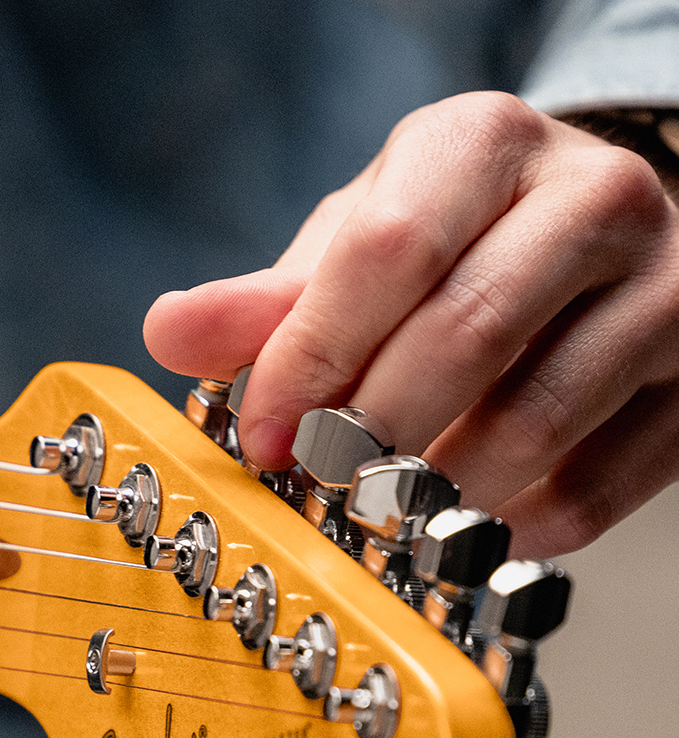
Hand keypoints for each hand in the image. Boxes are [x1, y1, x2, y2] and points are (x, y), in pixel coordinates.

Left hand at [144, 91, 678, 557]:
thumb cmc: (450, 244)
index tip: (263, 435)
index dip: (313, 358)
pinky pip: (598, 486)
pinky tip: (461, 529)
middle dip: (370, 432)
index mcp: (485, 145)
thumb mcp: (352, 244)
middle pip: (466, 334)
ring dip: (437, 491)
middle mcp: (596, 199)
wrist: (589, 240)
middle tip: (319, 485)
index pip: (388, 252)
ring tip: (381, 512)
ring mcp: (667, 290)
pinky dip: (514, 526)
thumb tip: (170, 332)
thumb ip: (265, 301)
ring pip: (536, 419)